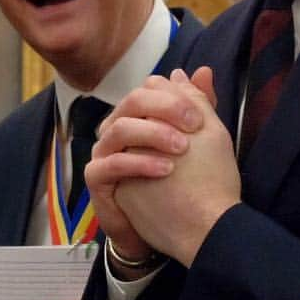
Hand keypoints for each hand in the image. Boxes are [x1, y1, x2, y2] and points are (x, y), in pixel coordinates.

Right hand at [100, 68, 239, 265]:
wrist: (172, 229)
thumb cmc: (182, 183)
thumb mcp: (198, 141)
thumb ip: (200, 106)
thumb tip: (202, 70)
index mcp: (140, 115)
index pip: (148, 88)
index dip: (174, 96)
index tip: (200, 116)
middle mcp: (118, 128)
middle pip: (132, 101)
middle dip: (165, 109)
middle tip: (194, 126)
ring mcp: (104, 152)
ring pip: (120, 128)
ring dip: (153, 134)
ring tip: (182, 149)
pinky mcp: (96, 178)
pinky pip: (110, 163)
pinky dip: (138, 163)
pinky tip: (165, 170)